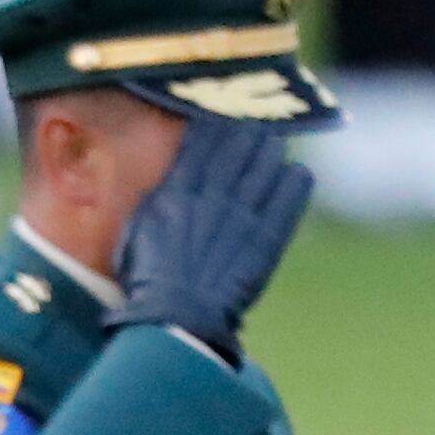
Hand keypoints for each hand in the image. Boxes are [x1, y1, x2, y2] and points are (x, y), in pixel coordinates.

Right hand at [109, 117, 313, 353]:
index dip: (218, 121)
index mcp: (179, 190)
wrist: (176, 317)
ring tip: (272, 148)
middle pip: (241, 140)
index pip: (205, 137)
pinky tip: (292, 175)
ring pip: (270, 157)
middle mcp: (214, 193)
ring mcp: (245, 212)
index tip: (224, 117)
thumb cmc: (148, 277)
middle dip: (249, 130)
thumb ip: (161, 195)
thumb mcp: (138, 228)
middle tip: (255, 127)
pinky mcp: (269, 233)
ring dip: (272, 149)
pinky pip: (294, 188)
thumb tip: (176, 171)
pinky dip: (295, 177)